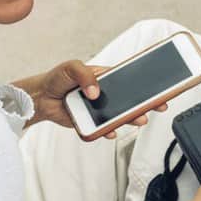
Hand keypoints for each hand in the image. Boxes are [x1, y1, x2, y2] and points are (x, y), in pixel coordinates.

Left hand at [26, 60, 167, 138]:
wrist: (41, 98)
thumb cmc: (57, 78)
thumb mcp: (71, 67)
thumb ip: (85, 75)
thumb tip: (96, 92)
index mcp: (105, 77)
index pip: (129, 79)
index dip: (145, 83)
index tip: (159, 87)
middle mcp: (105, 93)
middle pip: (129, 99)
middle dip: (145, 103)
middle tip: (158, 106)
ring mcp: (99, 108)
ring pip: (119, 115)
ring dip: (130, 118)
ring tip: (139, 120)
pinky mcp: (91, 121)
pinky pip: (103, 128)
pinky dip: (108, 131)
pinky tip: (111, 132)